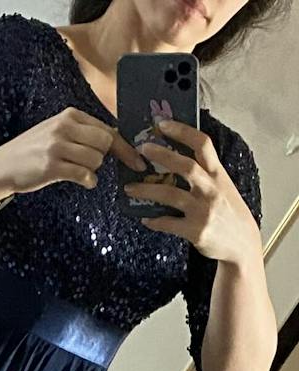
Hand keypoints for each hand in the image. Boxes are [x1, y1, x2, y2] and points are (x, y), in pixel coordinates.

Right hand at [0, 107, 145, 197]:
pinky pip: (83, 174)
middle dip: (104, 158)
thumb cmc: (32, 152)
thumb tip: (114, 140)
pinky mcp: (51, 166)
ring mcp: (57, 146)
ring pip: (95, 159)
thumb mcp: (56, 133)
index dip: (124, 147)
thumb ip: (82, 133)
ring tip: (77, 171)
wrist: (1, 166)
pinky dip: (88, 180)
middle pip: (105, 143)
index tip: (137, 160)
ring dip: (92, 170)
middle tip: (91, 165)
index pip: (106, 128)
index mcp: (70, 116)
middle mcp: (64, 127)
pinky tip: (83, 181)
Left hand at [126, 120, 262, 265]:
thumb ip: (205, 176)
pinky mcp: (196, 231)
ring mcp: (204, 210)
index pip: (203, 144)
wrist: (242, 244)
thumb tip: (175, 162)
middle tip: (141, 149)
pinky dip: (154, 220)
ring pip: (171, 195)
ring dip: (147, 190)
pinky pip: (168, 223)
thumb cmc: (228, 213)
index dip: (183, 131)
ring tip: (129, 188)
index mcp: (218, 175)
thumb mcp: (223, 188)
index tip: (163, 124)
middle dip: (162, 155)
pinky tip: (144, 218)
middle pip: (186, 166)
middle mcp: (212, 189)